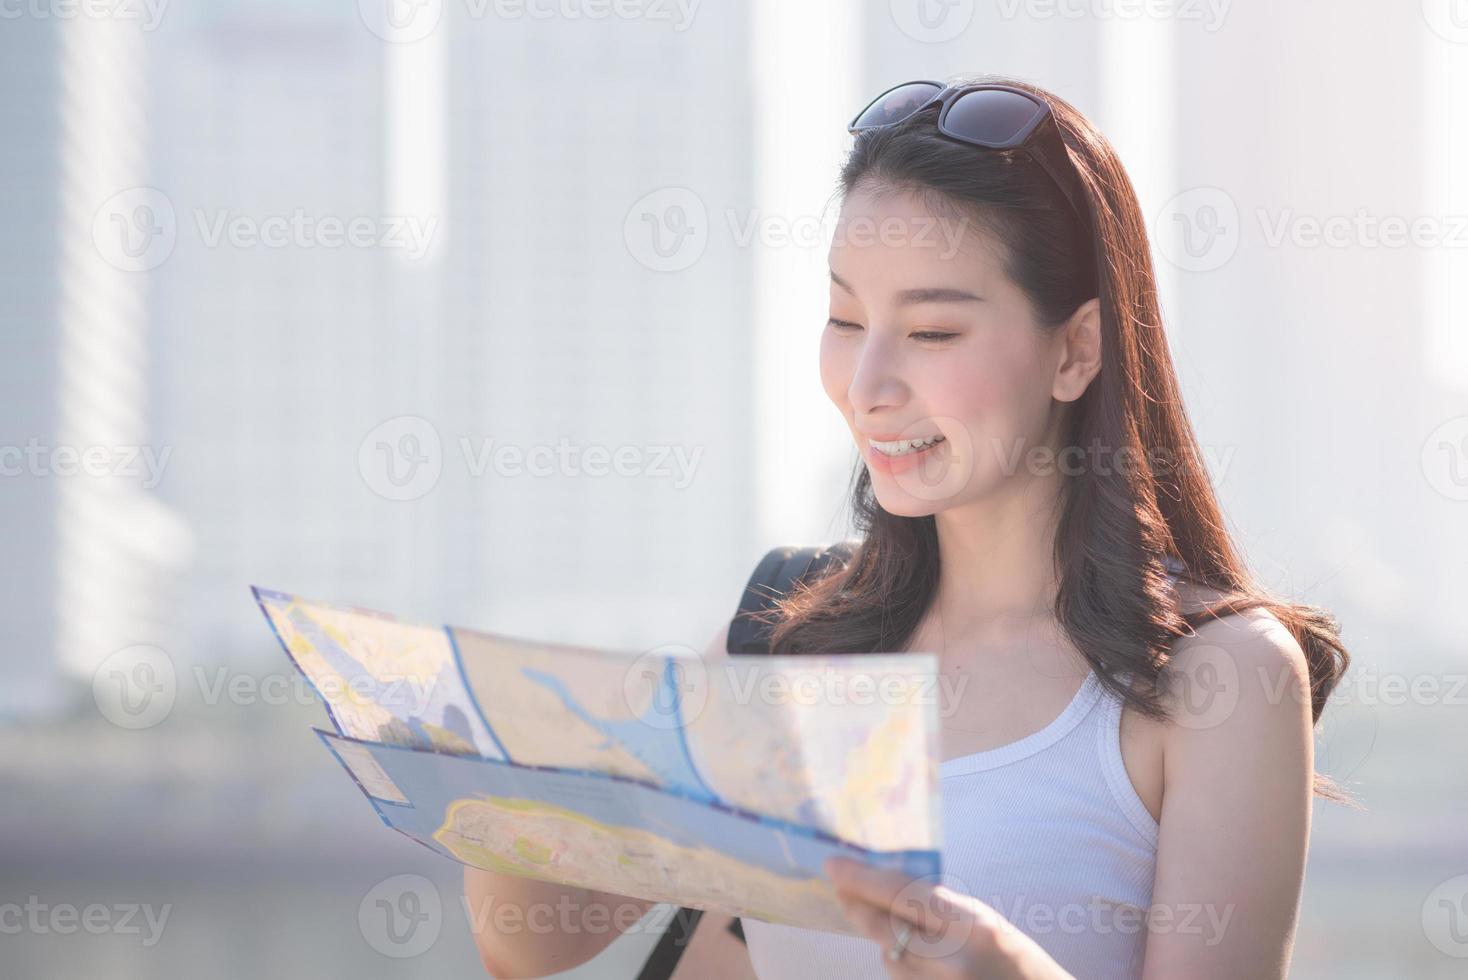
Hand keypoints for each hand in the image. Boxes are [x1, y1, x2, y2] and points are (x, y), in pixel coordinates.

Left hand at [824, 857, 1074, 979]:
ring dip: (885, 940)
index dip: (863, 878)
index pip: (903, 894)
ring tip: (902, 929)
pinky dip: (903, 965)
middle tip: (841, 888)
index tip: (834, 864)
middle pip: (884, 927)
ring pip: (889, 957)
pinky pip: (902, 978)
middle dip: (857, 906)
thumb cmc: (1021, 964)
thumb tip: (888, 888)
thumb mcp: (987, 924)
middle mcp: (952, 960)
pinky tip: (919, 959)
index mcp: (971, 926)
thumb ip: (941, 908)